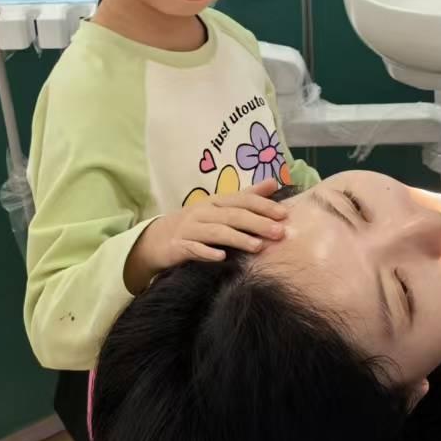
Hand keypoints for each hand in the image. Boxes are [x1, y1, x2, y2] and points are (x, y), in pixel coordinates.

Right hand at [125, 180, 286, 290]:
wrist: (156, 238)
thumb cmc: (196, 223)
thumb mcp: (220, 207)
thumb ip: (247, 196)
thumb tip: (274, 183)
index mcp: (216, 201)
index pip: (242, 200)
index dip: (263, 206)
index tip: (284, 215)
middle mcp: (203, 211)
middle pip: (233, 215)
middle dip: (258, 223)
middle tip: (279, 233)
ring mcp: (190, 228)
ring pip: (216, 232)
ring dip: (238, 238)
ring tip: (258, 246)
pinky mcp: (178, 246)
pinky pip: (194, 248)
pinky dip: (207, 252)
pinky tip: (221, 257)